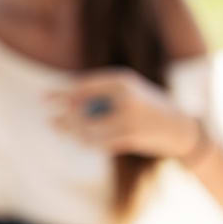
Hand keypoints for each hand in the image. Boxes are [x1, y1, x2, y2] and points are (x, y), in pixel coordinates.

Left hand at [49, 68, 199, 157]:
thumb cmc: (147, 109)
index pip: (83, 85)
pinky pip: (100, 143)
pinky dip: (93, 143)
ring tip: (74, 134)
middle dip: (65, 120)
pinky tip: (91, 141)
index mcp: (121, 80)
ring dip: (77, 134)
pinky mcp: (131, 136)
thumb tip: (65, 103)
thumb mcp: (126, 94)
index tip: (42, 98)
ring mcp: (128, 117)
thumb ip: (99, 96)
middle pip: (82, 110)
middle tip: (52, 123)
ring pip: (88, 130)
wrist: (179, 128)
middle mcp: (124, 96)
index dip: (61, 93)